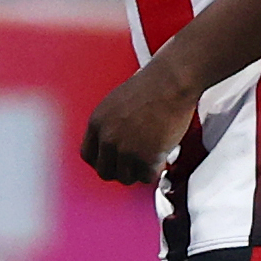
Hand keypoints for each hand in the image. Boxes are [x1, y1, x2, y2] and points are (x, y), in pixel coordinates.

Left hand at [80, 56, 199, 185]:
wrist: (172, 83)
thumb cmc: (152, 86)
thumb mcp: (116, 103)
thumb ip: (110, 125)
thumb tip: (113, 144)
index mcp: (97, 122)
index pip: (88, 155)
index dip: (102, 161)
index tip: (112, 162)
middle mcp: (108, 137)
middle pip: (104, 172)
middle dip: (120, 170)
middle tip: (134, 164)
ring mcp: (125, 149)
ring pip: (126, 178)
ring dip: (138, 171)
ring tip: (150, 157)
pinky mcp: (145, 157)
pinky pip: (146, 178)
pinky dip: (155, 171)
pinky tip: (160, 157)